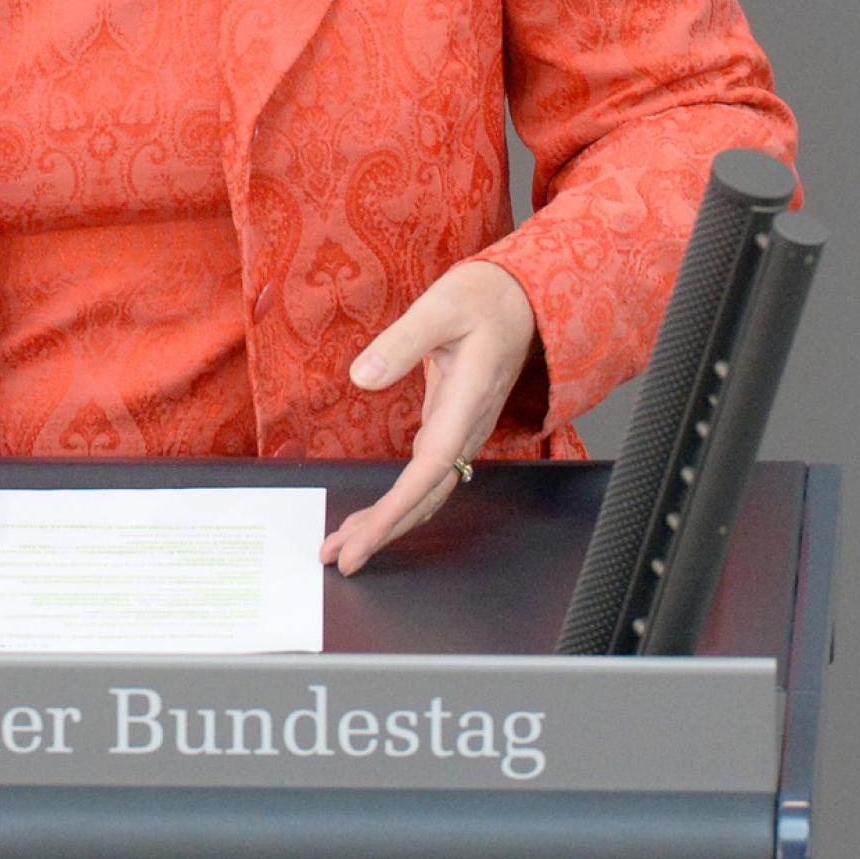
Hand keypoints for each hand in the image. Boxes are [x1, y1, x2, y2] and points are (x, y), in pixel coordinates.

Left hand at [321, 261, 537, 576]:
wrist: (521, 301)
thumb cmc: (483, 300)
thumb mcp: (439, 308)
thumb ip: (401, 341)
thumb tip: (361, 376)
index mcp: (467, 402)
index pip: (430, 470)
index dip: (397, 510)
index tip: (364, 540)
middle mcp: (468, 427)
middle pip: (427, 495)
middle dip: (384, 531)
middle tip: (338, 558)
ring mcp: (462, 432)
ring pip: (427, 491)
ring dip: (389, 521)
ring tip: (345, 544)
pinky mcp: (453, 428)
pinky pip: (427, 476)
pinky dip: (400, 500)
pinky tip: (375, 514)